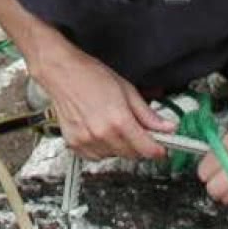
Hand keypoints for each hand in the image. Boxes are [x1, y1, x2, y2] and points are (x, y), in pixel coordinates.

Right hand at [32, 45, 172, 161]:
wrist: (61, 72)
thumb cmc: (90, 75)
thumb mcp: (127, 90)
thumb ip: (147, 113)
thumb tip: (166, 126)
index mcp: (118, 120)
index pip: (147, 149)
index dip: (159, 150)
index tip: (162, 147)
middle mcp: (102, 134)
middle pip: (132, 155)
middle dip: (140, 145)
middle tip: (137, 130)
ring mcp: (87, 141)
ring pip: (115, 157)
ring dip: (120, 147)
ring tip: (113, 126)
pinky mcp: (75, 144)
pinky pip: (96, 157)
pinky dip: (103, 149)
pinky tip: (100, 132)